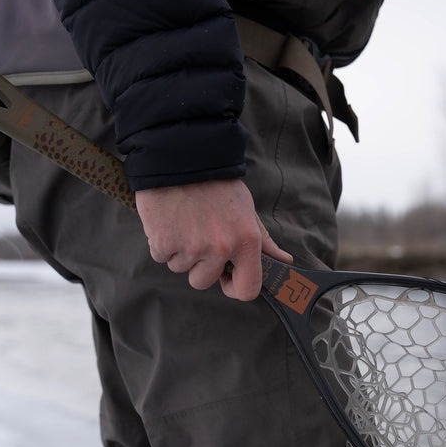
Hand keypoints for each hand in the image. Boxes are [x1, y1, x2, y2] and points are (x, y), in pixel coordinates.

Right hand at [136, 178, 292, 300]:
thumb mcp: (247, 210)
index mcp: (246, 242)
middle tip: (198, 236)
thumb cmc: (216, 184)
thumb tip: (284, 261)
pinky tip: (169, 220)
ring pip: (180, 268)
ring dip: (180, 252)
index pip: (247, 290)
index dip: (235, 287)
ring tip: (184, 223)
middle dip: (199, 266)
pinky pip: (161, 256)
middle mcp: (220, 248)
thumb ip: (263, 241)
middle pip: (204, 282)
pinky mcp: (164, 243)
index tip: (227, 277)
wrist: (181, 156)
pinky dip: (162, 243)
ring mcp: (191, 248)